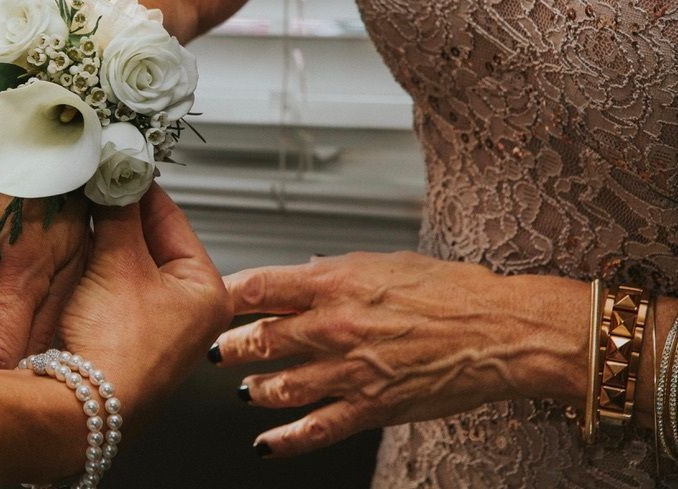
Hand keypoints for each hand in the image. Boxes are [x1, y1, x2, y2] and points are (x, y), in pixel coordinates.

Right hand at [59, 185, 232, 414]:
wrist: (78, 407)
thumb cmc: (116, 347)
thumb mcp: (119, 263)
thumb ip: (119, 211)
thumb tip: (117, 172)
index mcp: (206, 291)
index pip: (172, 218)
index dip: (137, 188)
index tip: (114, 164)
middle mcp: (185, 311)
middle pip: (146, 240)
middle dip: (114, 214)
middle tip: (88, 185)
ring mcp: (151, 326)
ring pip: (121, 263)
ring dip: (97, 240)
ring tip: (74, 211)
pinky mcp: (118, 337)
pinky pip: (103, 288)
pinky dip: (86, 268)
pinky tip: (65, 250)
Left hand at [212, 252, 587, 457]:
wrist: (499, 330)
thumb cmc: (450, 291)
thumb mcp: (382, 263)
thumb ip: (333, 273)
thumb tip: (297, 277)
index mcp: (334, 284)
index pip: (258, 287)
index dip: (223, 294)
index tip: (206, 298)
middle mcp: (334, 328)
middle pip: (257, 339)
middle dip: (226, 347)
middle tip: (213, 349)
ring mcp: (349, 371)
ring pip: (277, 386)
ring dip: (252, 389)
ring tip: (243, 388)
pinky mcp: (370, 407)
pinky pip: (316, 429)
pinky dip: (284, 439)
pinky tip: (265, 443)